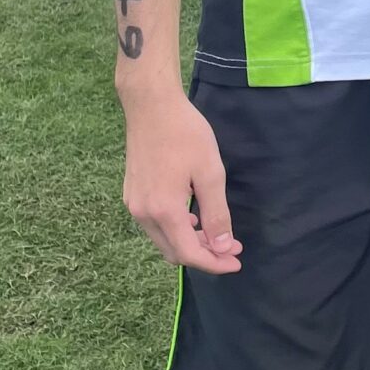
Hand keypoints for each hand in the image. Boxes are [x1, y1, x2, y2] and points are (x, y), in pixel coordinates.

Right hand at [119, 85, 242, 273]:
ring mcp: (133, 204)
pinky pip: (154, 225)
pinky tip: (193, 217)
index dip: (215, 263)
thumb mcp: (210, 173)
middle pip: (174, 252)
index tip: (237, 262)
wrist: (151, 106)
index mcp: (164, 210)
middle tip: (232, 248)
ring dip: (190, 243)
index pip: (190, 254)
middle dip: (205, 255)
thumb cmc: (185, 134)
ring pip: (163, 240)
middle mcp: (143, 213)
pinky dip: (175, 230)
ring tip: (217, 234)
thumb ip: (216, 214)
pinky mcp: (131, 195)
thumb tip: (223, 247)